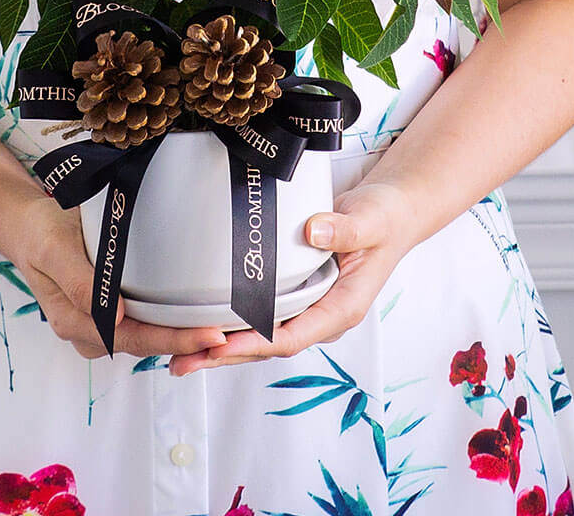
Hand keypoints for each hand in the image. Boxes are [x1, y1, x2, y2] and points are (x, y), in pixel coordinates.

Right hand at [6, 191, 228, 360]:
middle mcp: (88, 330)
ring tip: (220, 330)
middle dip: (186, 344)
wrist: (29, 226)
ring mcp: (98, 323)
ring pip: (145, 336)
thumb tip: (115, 315)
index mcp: (74, 321)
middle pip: (145, 343)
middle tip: (228, 336)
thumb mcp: (54, 248)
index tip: (210, 335)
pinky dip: (167, 322)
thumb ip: (79, 282)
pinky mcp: (107, 310)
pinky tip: (192, 315)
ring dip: (179, 336)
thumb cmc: (42, 233)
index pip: (133, 336)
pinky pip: (141, 321)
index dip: (174, 339)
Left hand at [167, 181, 415, 375]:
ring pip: (262, 336)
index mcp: (343, 308)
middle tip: (182, 361)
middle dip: (226, 356)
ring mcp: (310, 308)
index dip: (254, 343)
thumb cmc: (384, 219)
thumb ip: (344, 229)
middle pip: (269, 345)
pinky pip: (263, 316)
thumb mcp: (369, 220)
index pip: (292, 336)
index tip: (219, 345)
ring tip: (180, 353)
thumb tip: (312, 231)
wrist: (393, 213)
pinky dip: (234, 322)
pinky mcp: (299, 295)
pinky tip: (205, 322)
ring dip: (223, 346)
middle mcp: (324, 315)